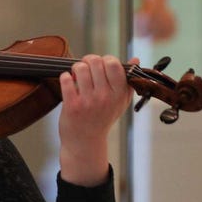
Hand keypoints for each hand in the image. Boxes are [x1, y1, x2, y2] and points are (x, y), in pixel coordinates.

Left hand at [57, 54, 134, 185]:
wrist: (85, 142)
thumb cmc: (103, 119)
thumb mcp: (120, 102)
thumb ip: (128, 81)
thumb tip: (136, 59)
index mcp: (118, 94)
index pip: (114, 64)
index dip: (105, 59)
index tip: (101, 65)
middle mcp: (105, 97)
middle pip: (95, 62)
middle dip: (88, 60)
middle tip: (86, 67)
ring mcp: (88, 101)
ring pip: (79, 68)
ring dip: (76, 68)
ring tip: (76, 75)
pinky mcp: (72, 105)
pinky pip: (66, 79)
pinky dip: (65, 77)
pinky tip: (68, 82)